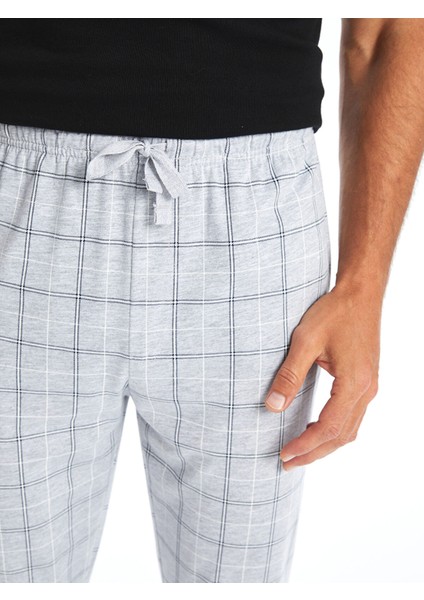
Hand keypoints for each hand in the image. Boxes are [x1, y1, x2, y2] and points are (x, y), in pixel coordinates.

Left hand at [264, 285, 381, 469]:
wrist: (361, 294)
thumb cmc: (334, 312)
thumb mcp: (305, 341)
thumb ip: (289, 375)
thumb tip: (272, 407)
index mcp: (354, 383)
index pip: (329, 428)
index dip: (305, 445)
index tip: (284, 455)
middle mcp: (367, 390)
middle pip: (341, 436)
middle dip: (314, 453)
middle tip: (287, 463)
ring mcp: (369, 387)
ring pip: (349, 429)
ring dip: (324, 445)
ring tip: (299, 452)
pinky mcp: (366, 381)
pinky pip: (352, 416)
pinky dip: (334, 430)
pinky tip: (315, 427)